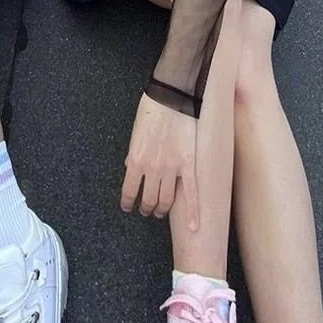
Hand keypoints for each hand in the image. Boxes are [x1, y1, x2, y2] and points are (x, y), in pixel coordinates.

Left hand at [121, 93, 198, 229]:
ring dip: (162, 209)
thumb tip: (129, 167)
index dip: (128, 202)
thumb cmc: (152, 109)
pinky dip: (193, 212)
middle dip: (146, 207)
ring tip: (161, 212)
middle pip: (149, 198)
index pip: (129, 190)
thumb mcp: (135, 133)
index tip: (129, 207)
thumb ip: (133, 153)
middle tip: (147, 211)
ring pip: (167, 199)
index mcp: (135, 160)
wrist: (172, 96)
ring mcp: (171, 169)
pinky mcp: (189, 165)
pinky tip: (194, 226)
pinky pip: (191, 193)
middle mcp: (152, 169)